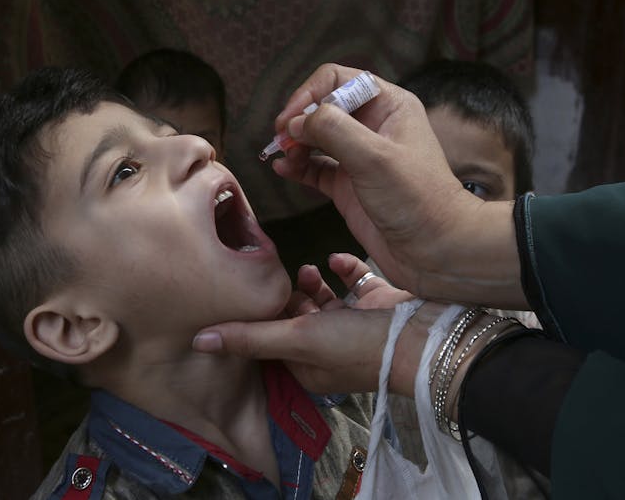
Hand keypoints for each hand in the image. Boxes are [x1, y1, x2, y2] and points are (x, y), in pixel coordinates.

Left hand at [194, 254, 423, 394]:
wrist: (426, 336)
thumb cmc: (357, 345)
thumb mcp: (298, 339)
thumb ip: (250, 336)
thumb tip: (198, 340)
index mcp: (306, 365)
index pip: (269, 341)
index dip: (256, 318)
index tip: (240, 292)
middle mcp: (328, 349)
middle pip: (295, 318)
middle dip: (284, 296)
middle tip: (276, 274)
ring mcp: (354, 328)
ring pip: (322, 301)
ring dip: (311, 283)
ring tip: (308, 268)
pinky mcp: (376, 306)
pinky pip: (354, 284)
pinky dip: (344, 271)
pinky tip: (337, 259)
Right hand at [268, 64, 523, 306]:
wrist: (436, 250)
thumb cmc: (418, 200)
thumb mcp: (375, 157)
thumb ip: (333, 130)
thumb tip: (295, 122)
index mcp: (388, 106)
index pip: (337, 80)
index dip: (309, 94)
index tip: (290, 119)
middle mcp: (373, 127)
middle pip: (322, 107)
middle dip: (298, 120)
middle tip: (281, 140)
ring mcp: (358, 157)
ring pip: (315, 138)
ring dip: (294, 144)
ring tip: (283, 157)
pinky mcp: (348, 186)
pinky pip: (315, 168)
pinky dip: (296, 167)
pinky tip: (282, 169)